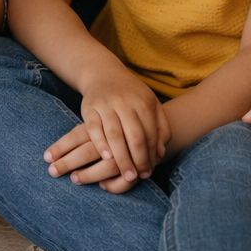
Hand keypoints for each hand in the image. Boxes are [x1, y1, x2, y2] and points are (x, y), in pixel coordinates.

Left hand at [44, 122, 147, 193]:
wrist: (151, 119)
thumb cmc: (117, 122)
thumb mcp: (100, 122)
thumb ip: (82, 134)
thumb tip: (53, 153)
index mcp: (101, 122)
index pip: (77, 135)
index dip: (61, 146)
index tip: (46, 157)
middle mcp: (113, 136)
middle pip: (88, 150)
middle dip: (69, 162)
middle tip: (52, 172)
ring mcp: (127, 150)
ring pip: (108, 166)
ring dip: (90, 175)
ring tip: (74, 179)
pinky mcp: (140, 163)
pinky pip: (126, 179)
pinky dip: (114, 185)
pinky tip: (103, 187)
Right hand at [70, 68, 168, 184]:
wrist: (102, 73)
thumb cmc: (130, 94)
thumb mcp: (150, 104)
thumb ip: (160, 127)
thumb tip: (160, 153)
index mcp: (143, 102)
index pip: (149, 134)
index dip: (150, 155)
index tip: (149, 171)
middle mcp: (125, 102)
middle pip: (134, 137)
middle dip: (137, 160)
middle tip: (137, 177)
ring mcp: (106, 104)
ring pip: (115, 135)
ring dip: (121, 157)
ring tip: (125, 174)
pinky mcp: (89, 107)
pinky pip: (94, 129)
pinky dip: (100, 144)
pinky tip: (106, 157)